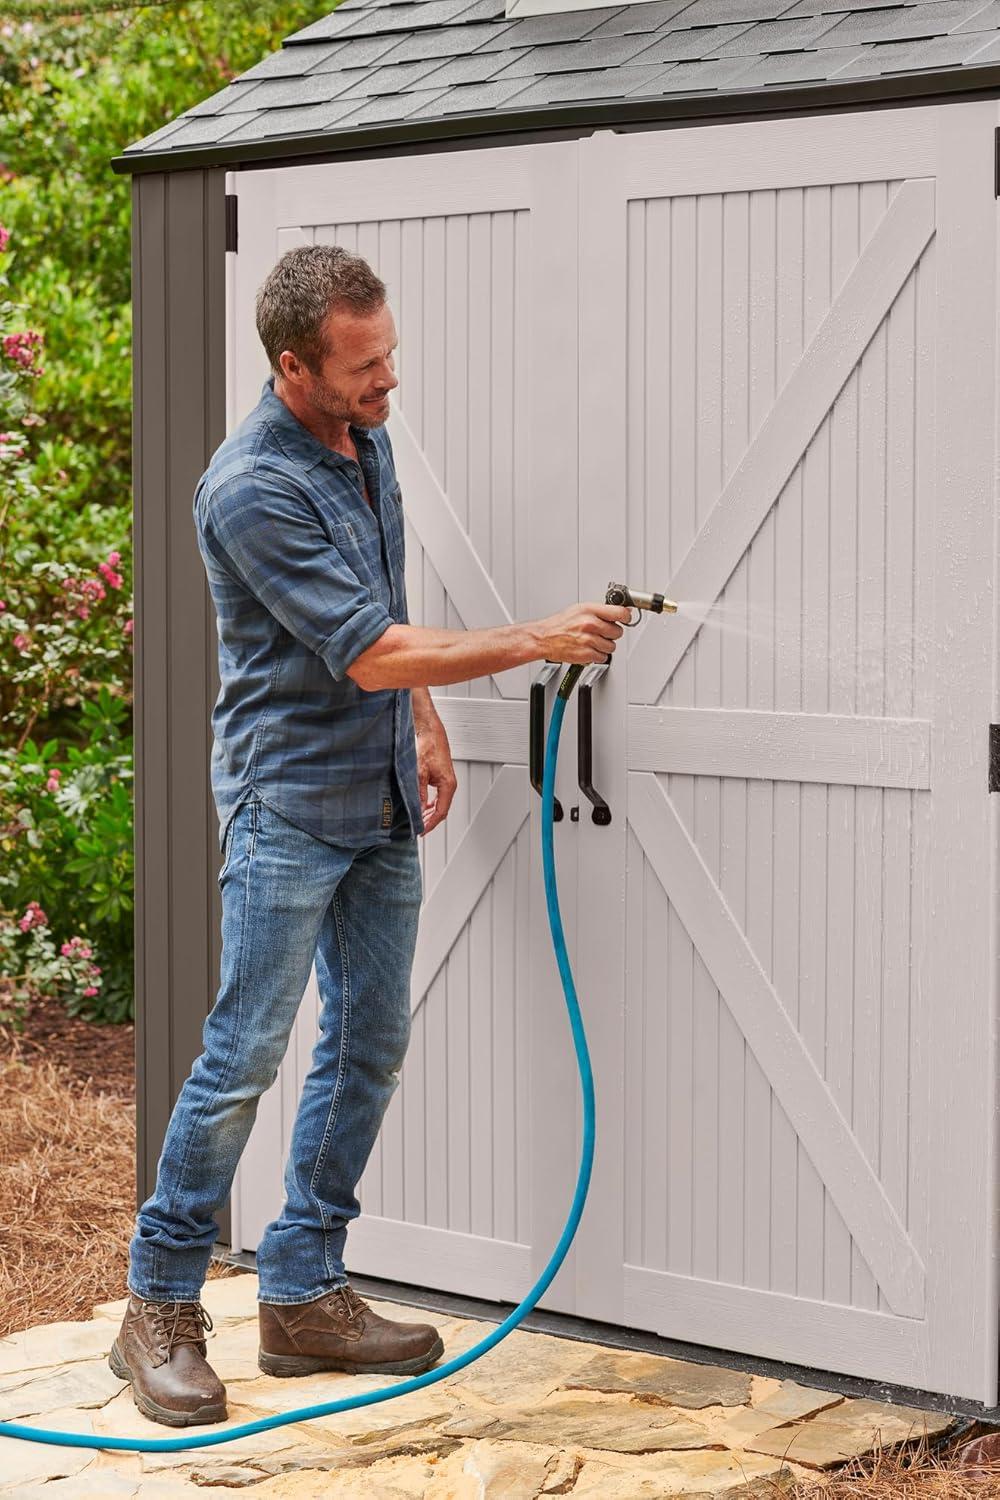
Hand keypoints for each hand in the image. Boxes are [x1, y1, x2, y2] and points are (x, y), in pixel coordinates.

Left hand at [415, 717, 456, 835]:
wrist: (430, 732)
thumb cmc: (428, 748)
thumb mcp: (419, 774)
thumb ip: (418, 794)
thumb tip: (416, 811)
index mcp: (448, 786)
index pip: (441, 812)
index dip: (430, 824)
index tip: (420, 831)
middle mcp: (449, 785)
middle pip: (441, 810)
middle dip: (429, 821)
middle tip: (416, 828)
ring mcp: (446, 782)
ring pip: (439, 804)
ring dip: (428, 813)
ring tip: (417, 820)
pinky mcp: (440, 778)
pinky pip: (437, 797)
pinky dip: (428, 804)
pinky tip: (420, 806)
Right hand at [536, 602, 632, 664]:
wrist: (544, 638)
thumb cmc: (560, 624)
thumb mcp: (580, 609)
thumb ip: (600, 611)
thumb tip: (620, 611)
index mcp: (590, 610)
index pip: (620, 613)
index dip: (626, 617)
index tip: (626, 619)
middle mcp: (590, 624)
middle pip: (618, 632)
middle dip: (612, 633)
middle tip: (603, 633)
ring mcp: (589, 640)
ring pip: (612, 646)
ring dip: (605, 646)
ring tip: (593, 642)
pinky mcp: (586, 654)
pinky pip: (603, 657)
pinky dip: (598, 656)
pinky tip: (589, 649)